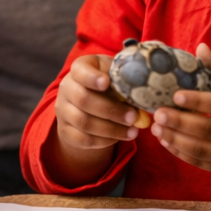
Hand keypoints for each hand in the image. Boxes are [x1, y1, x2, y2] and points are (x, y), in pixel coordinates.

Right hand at [48, 54, 148, 182]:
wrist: (90, 105)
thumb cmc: (110, 86)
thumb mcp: (116, 77)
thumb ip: (128, 83)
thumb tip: (148, 97)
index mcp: (80, 69)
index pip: (80, 71)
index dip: (92, 77)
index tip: (106, 82)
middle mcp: (67, 88)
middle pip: (83, 99)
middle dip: (111, 110)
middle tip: (134, 117)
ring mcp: (63, 110)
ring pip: (84, 122)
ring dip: (112, 129)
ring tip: (133, 132)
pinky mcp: (65, 130)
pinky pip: (83, 139)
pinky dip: (104, 141)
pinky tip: (120, 137)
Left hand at [149, 43, 210, 180]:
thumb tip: (199, 48)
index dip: (198, 101)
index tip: (175, 95)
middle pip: (209, 130)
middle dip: (179, 122)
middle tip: (158, 113)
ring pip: (203, 150)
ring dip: (175, 139)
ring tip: (156, 128)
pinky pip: (203, 163)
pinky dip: (182, 153)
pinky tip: (167, 141)